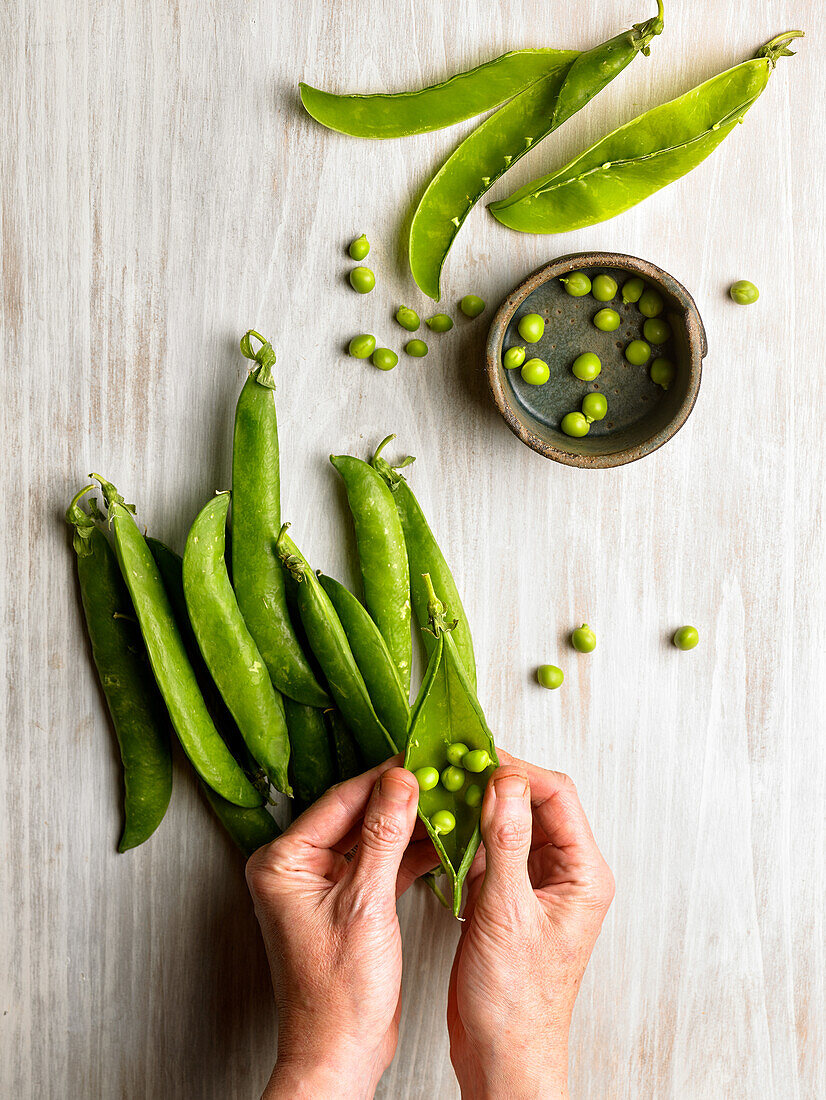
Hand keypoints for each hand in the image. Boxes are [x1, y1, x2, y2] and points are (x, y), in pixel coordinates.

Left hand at [246, 758, 434, 1099]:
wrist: (340, 1054)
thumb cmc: (338, 996)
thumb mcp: (366, 906)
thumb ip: (384, 837)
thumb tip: (400, 783)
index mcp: (283, 862)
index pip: (340, 801)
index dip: (384, 778)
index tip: (420, 759)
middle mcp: (296, 869)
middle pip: (356, 815)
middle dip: (401, 799)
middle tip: (441, 777)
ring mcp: (322, 886)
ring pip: (372, 839)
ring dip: (410, 825)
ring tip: (449, 803)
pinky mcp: (347, 904)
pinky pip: (380, 865)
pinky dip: (410, 855)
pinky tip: (443, 842)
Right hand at [447, 752, 614, 1099]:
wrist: (504, 1055)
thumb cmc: (517, 1003)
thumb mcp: (508, 913)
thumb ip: (507, 842)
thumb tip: (505, 783)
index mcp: (583, 874)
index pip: (556, 796)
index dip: (517, 771)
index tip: (478, 759)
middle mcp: (565, 875)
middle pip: (535, 804)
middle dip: (496, 784)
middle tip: (457, 769)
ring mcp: (537, 887)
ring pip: (512, 825)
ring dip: (480, 808)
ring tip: (446, 793)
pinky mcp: (511, 900)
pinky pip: (494, 852)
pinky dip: (470, 838)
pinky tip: (445, 833)